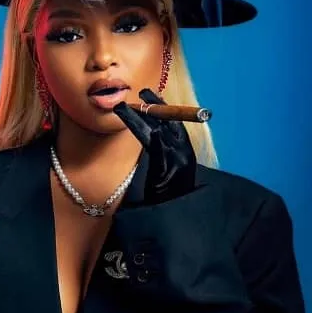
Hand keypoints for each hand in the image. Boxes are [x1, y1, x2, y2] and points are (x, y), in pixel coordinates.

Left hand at [113, 88, 196, 203]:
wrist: (172, 220)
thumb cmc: (166, 195)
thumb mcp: (165, 170)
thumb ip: (160, 152)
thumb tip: (149, 133)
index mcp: (183, 152)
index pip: (173, 124)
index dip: (162, 108)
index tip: (150, 95)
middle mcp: (184, 154)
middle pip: (170, 124)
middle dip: (155, 107)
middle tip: (142, 92)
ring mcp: (178, 164)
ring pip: (161, 134)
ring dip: (144, 119)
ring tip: (130, 107)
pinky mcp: (168, 173)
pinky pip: (161, 152)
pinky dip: (156, 139)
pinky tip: (149, 129)